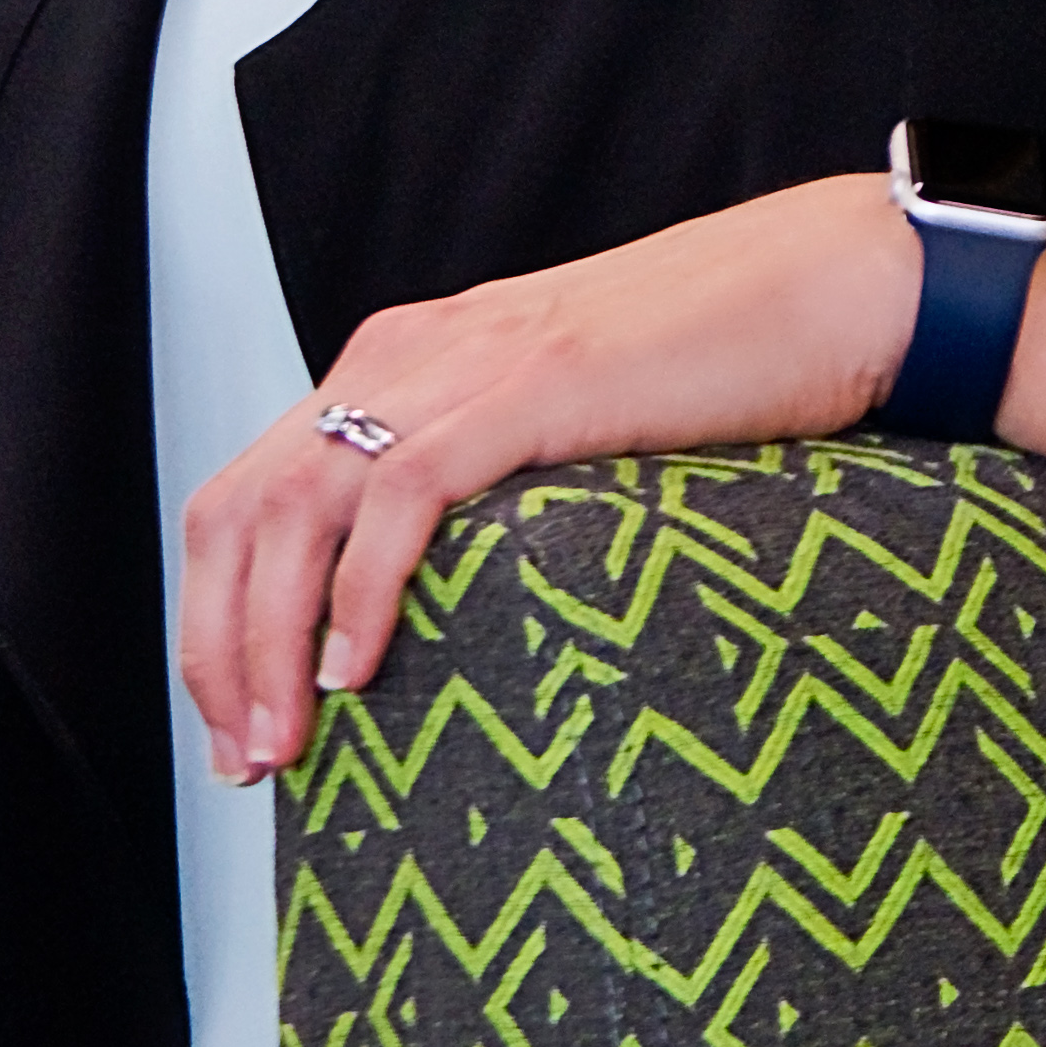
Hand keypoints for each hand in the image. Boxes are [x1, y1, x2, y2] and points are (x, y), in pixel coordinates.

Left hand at [180, 171, 919, 780]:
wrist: (830, 285)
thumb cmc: (717, 374)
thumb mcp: (556, 430)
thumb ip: (482, 488)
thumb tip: (434, 619)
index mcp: (398, 363)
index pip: (247, 495)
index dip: (215, 618)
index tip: (237, 725)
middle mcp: (404, 355)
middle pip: (240, 508)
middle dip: (217, 648)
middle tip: (248, 761)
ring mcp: (463, 364)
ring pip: (296, 507)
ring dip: (268, 641)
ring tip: (287, 744)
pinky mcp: (531, 386)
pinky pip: (402, 493)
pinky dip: (361, 588)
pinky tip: (358, 668)